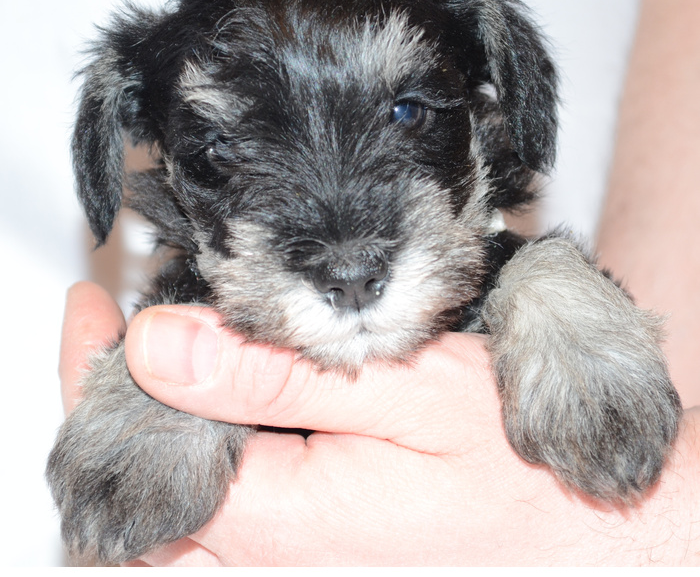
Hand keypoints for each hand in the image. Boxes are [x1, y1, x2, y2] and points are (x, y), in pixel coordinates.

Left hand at [61, 282, 699, 565]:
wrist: (578, 526)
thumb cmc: (512, 460)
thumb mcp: (408, 397)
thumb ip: (277, 379)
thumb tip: (159, 346)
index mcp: (278, 520)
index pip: (142, 456)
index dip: (98, 378)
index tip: (94, 303)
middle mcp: (269, 547)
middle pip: (145, 477)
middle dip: (110, 392)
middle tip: (106, 317)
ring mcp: (288, 544)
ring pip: (180, 481)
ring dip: (156, 405)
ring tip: (152, 334)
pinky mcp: (310, 527)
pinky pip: (227, 483)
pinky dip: (205, 422)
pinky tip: (219, 377)